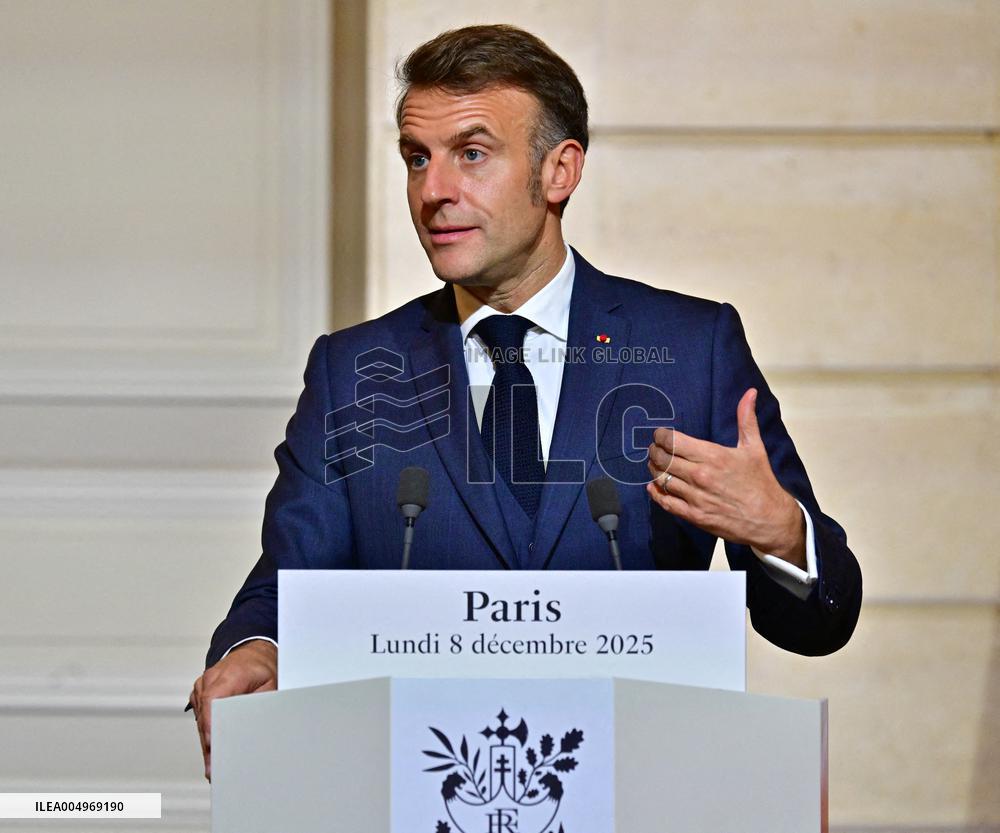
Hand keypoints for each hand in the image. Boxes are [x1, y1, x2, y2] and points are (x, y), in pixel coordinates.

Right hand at [188, 639, 276, 780]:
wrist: (253, 652)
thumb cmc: (262, 666)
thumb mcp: (271, 682)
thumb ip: (262, 704)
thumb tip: (259, 727)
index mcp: (229, 675)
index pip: (212, 701)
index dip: (210, 726)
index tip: (212, 745)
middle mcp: (211, 679)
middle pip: (205, 716)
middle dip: (209, 743)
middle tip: (214, 769)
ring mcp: (203, 686)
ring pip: (201, 719)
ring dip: (207, 740)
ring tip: (213, 765)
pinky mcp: (201, 693)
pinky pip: (201, 715)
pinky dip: (207, 730)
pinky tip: (212, 748)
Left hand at [646, 388, 805, 567]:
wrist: (769, 519)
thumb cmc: (761, 482)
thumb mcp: (754, 448)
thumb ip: (746, 419)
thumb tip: (750, 393)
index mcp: (713, 456)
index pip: (672, 441)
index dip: (660, 436)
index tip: (660, 435)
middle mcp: (701, 476)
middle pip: (662, 459)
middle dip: (654, 451)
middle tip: (655, 448)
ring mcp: (696, 497)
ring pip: (661, 479)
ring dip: (654, 469)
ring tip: (656, 464)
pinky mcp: (694, 516)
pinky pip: (665, 502)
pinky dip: (655, 493)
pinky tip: (654, 486)